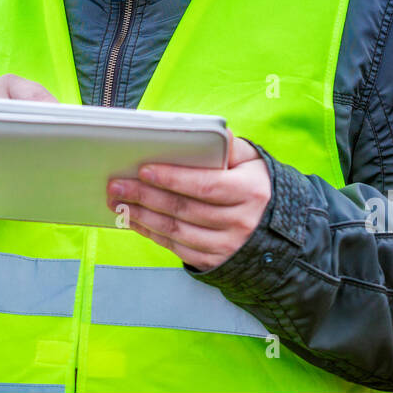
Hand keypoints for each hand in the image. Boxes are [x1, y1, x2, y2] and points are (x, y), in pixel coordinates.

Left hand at [106, 133, 269, 271]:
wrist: (276, 229)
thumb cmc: (255, 186)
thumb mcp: (252, 161)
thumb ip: (230, 147)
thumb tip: (213, 131)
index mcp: (250, 192)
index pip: (205, 185)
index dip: (173, 179)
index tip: (144, 169)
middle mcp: (240, 222)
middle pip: (184, 209)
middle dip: (145, 196)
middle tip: (117, 185)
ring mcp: (227, 246)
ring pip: (176, 231)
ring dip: (142, 217)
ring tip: (118, 203)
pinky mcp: (215, 261)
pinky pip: (177, 248)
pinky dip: (152, 234)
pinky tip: (134, 221)